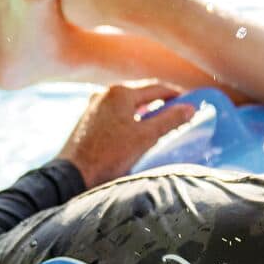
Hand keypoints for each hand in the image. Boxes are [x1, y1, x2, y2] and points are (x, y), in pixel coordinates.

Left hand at [57, 81, 197, 186]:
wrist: (72, 175)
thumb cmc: (110, 155)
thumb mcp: (146, 137)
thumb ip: (170, 120)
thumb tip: (190, 108)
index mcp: (120, 92)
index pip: (156, 88)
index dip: (176, 95)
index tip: (190, 103)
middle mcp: (105, 94)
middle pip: (140, 95)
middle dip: (160, 104)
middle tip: (177, 115)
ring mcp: (93, 107)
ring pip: (127, 105)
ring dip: (145, 112)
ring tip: (159, 125)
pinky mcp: (87, 121)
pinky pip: (114, 114)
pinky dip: (129, 119)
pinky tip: (135, 133)